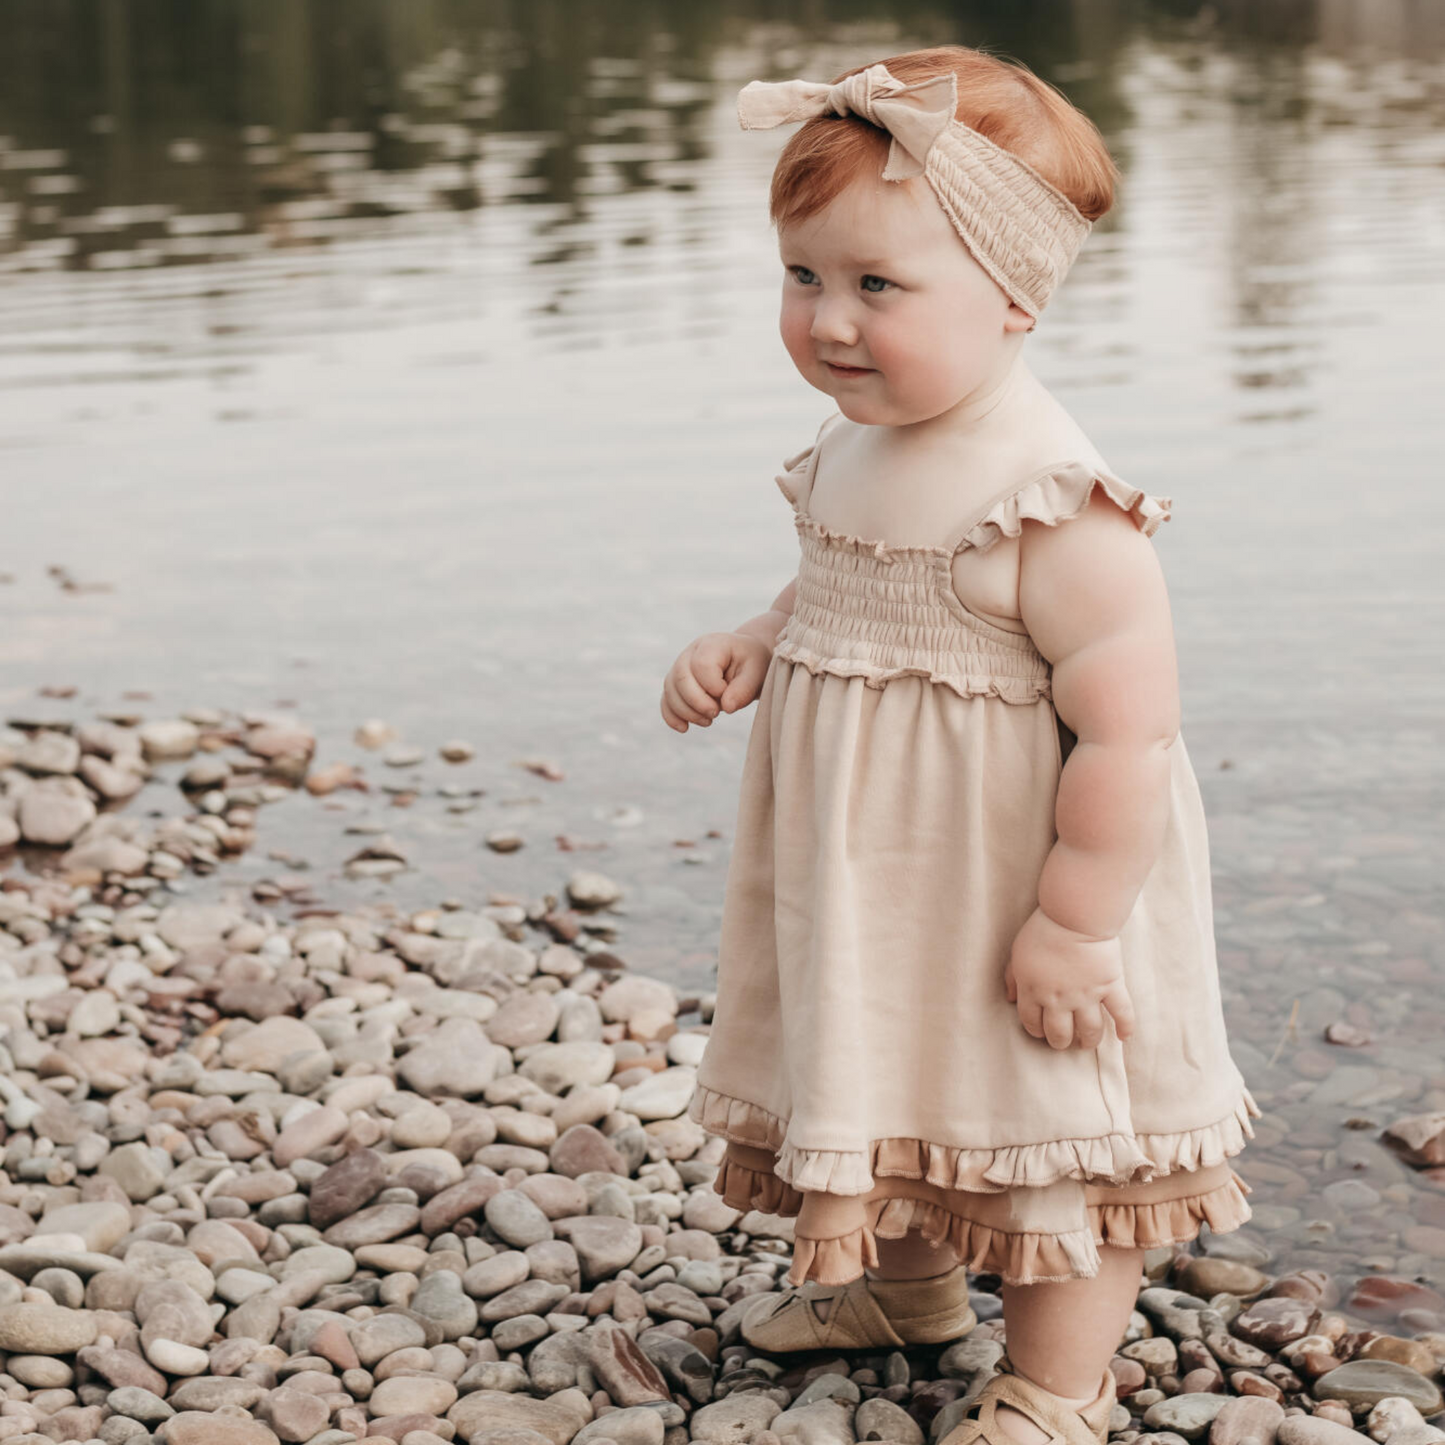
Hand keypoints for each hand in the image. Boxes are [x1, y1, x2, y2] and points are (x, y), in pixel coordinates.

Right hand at [661, 632, 771, 732]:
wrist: (745, 661)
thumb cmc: (752, 664)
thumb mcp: (757, 672)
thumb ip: (745, 688)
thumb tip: (727, 707)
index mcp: (712, 644)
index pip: (702, 665)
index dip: (713, 686)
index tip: (729, 694)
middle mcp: (691, 652)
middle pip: (681, 678)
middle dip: (697, 702)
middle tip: (716, 713)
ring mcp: (679, 667)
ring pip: (671, 690)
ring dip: (687, 712)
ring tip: (709, 721)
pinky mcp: (676, 685)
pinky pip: (666, 700)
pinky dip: (672, 717)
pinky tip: (685, 728)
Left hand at [1003, 906, 1135, 1049]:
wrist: (1073, 917)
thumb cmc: (1042, 931)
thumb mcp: (1017, 953)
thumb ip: (1012, 978)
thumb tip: (1010, 998)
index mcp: (1034, 991)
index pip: (1032, 1022)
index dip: (1036, 1030)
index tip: (1042, 1032)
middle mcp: (1059, 1000)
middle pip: (1060, 1033)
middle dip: (1061, 1042)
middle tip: (1065, 1041)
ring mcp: (1087, 995)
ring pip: (1090, 1030)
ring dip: (1089, 1040)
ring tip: (1087, 1043)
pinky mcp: (1110, 986)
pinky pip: (1122, 1013)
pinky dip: (1126, 1027)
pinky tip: (1124, 1038)